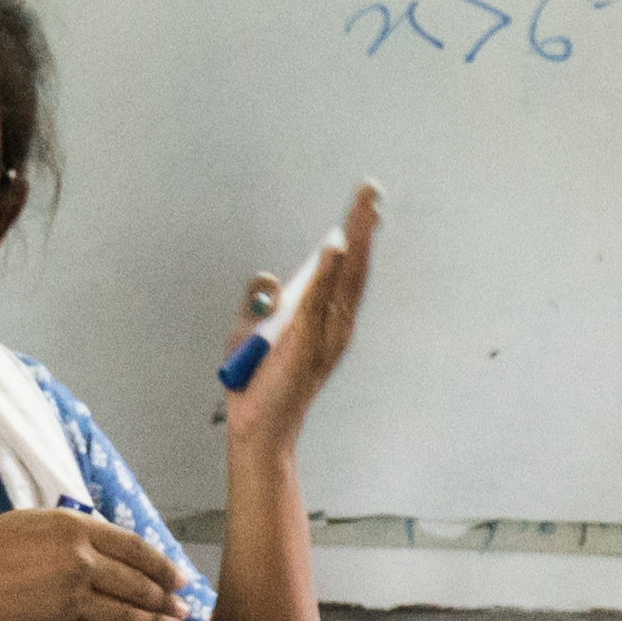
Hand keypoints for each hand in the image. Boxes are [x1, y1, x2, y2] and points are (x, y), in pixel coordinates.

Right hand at [0, 507, 191, 620]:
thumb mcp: (33, 524)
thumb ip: (74, 535)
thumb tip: (109, 552)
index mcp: (73, 528)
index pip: (133, 548)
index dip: (162, 566)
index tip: (179, 578)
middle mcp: (77, 561)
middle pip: (136, 584)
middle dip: (165, 601)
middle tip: (183, 610)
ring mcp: (70, 598)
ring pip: (125, 615)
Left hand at [219, 180, 383, 460]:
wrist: (256, 428)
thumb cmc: (256, 382)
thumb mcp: (249, 328)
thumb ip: (258, 298)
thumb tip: (270, 276)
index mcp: (322, 318)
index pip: (345, 268)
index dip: (357, 234)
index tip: (367, 201)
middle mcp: (333, 326)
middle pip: (352, 269)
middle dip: (362, 229)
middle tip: (372, 192)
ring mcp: (323, 337)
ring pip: (343, 282)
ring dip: (353, 243)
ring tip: (362, 210)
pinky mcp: (306, 349)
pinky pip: (317, 305)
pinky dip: (326, 275)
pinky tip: (334, 248)